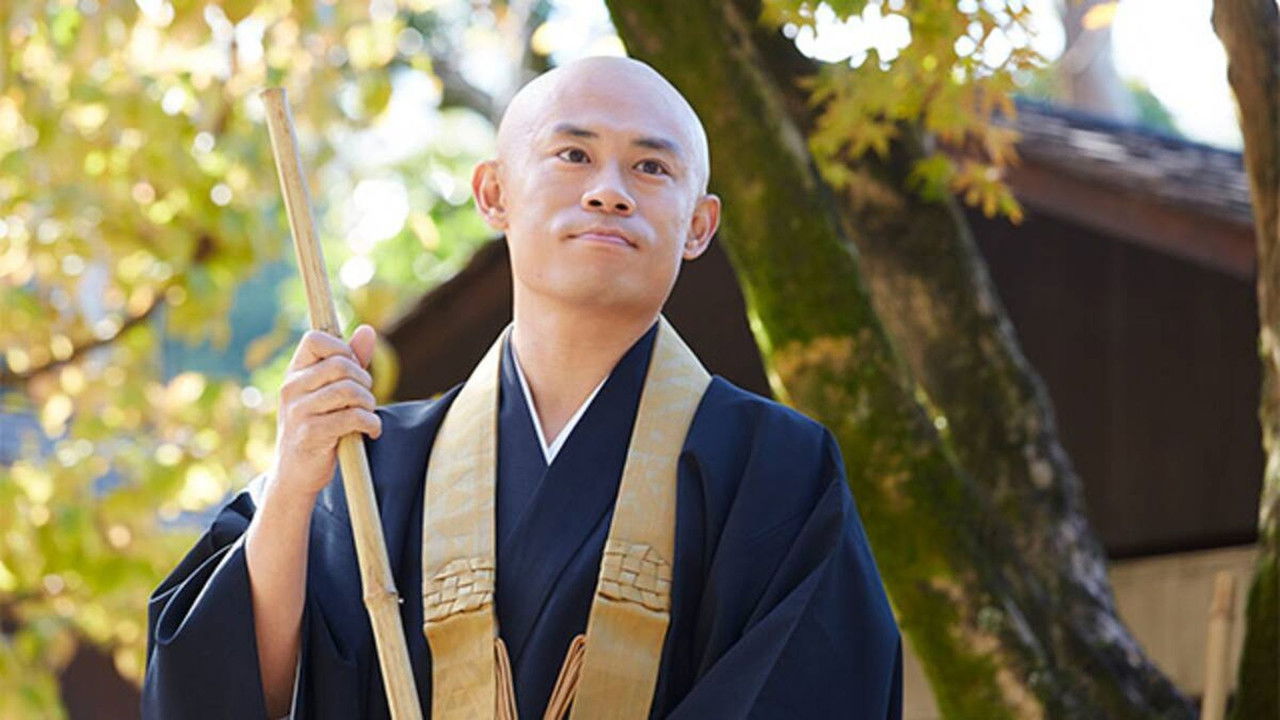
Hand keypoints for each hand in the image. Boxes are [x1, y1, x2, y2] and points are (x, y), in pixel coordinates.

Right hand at [269, 324, 381, 499]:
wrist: (296, 474)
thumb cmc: (317, 427)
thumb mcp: (329, 392)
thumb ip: (350, 361)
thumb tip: (368, 330)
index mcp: (295, 373)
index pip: (315, 338)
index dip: (341, 348)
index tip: (352, 369)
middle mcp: (292, 388)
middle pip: (341, 365)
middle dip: (364, 380)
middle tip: (365, 399)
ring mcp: (299, 411)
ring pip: (350, 391)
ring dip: (369, 404)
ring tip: (367, 415)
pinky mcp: (311, 434)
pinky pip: (353, 417)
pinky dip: (371, 424)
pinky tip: (371, 431)